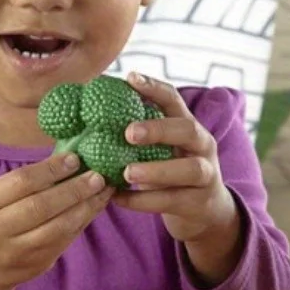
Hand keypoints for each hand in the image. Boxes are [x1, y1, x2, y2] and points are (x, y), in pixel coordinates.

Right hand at [0, 153, 112, 289]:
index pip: (21, 182)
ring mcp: (18, 252)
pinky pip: (66, 240)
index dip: (51, 169)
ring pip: (59, 227)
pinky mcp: (38, 265)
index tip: (74, 159)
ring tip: (104, 191)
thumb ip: (24, 183)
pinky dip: (84, 221)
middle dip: (74, 189)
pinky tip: (95, 207)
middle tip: (97, 176)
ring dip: (86, 207)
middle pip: (42, 206)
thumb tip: (68, 160)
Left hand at [111, 73, 243, 282]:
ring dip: (157, 169)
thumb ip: (134, 136)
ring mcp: (207, 175)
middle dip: (159, 129)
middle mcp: (202, 146)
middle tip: (128, 133)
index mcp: (187, 127)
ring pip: (190, 168)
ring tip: (126, 172)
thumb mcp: (160, 151)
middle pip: (188, 130)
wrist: (205, 211)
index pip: (174, 100)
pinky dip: (145, 200)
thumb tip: (83, 117)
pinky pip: (174, 200)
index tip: (130, 78)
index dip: (153, 88)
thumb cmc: (170, 174)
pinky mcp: (201, 202)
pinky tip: (120, 198)